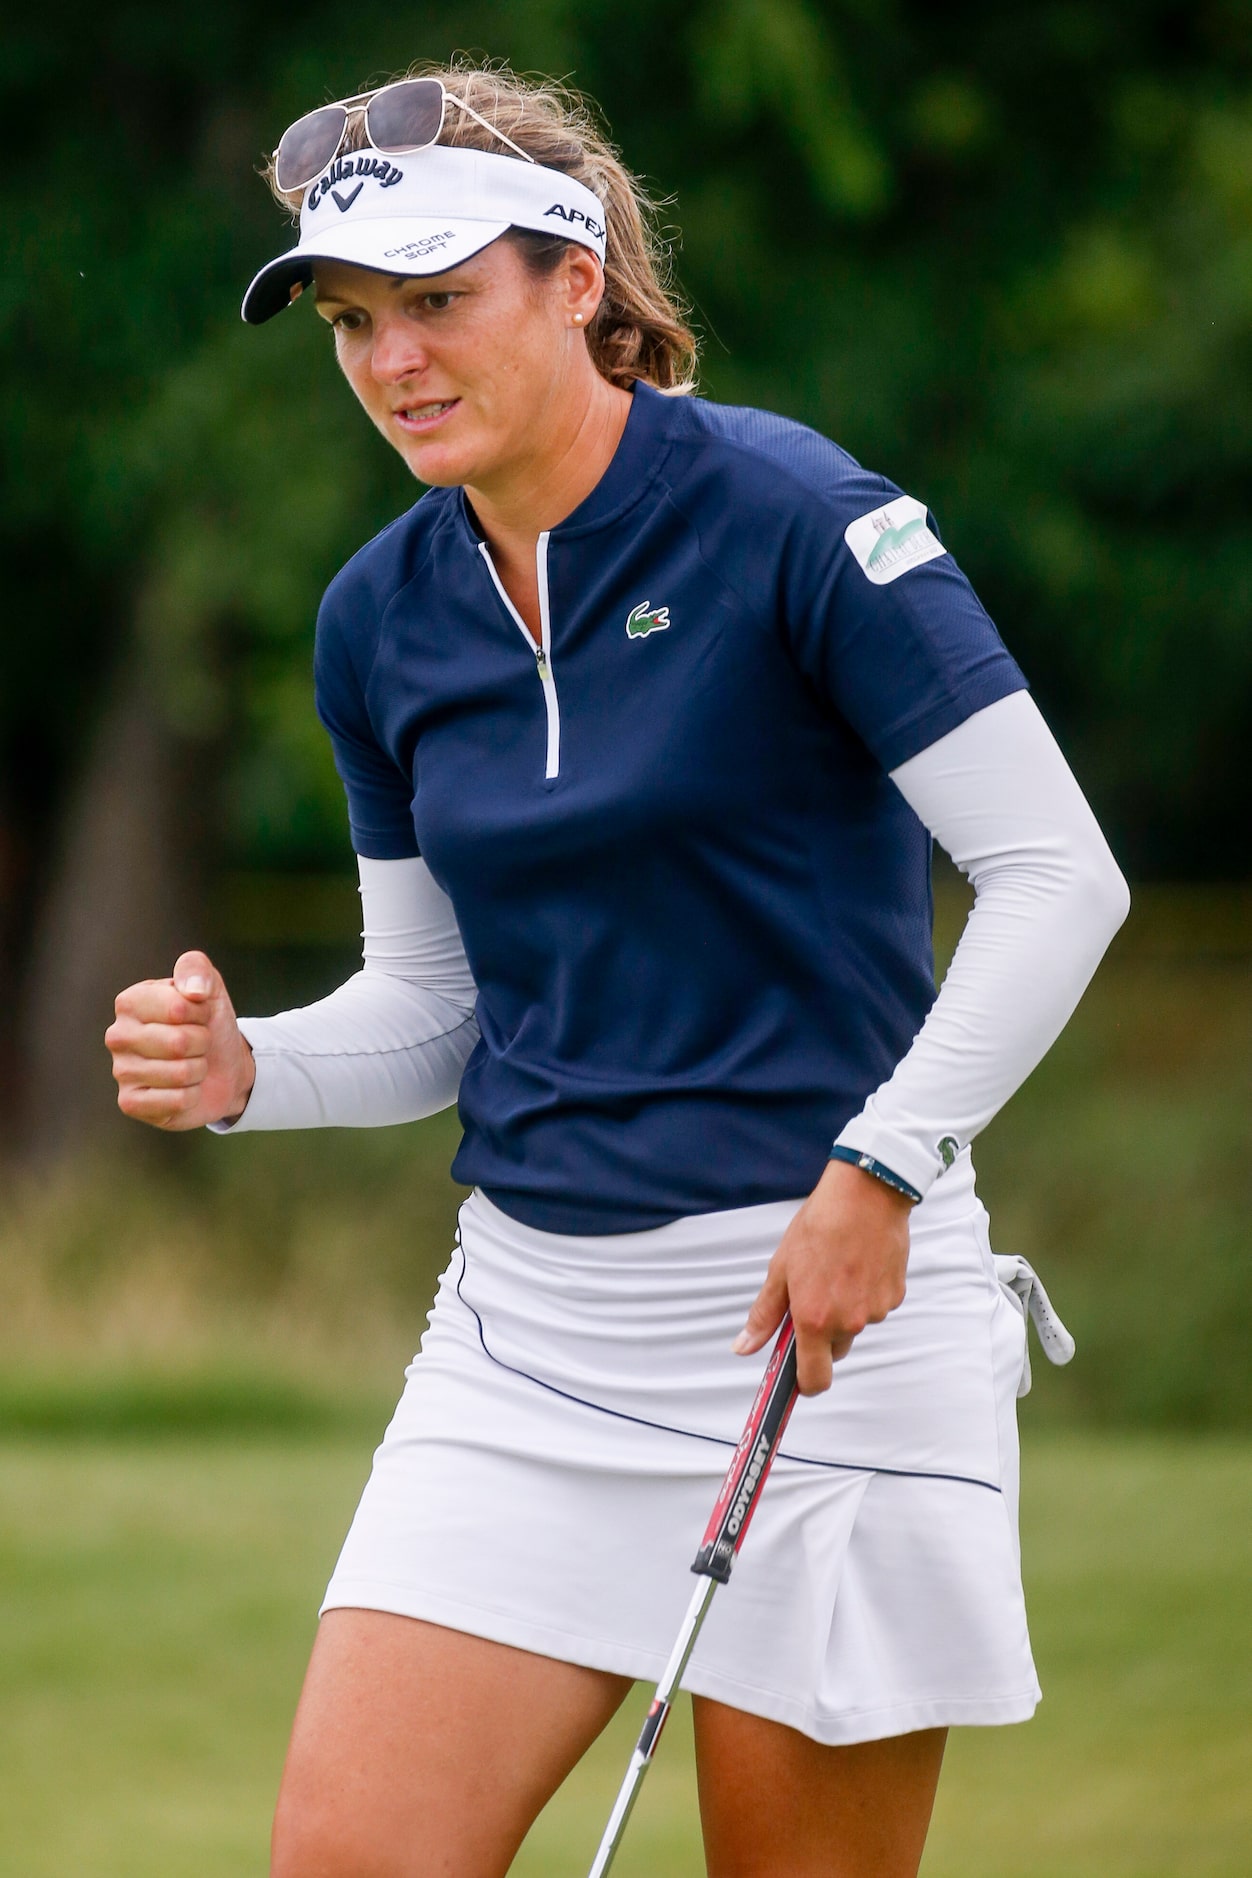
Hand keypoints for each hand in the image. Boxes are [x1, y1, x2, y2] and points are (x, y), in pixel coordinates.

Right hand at [105, 950, 254, 1130]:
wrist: (223, 1067)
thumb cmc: (209, 1024)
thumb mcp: (210, 988)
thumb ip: (196, 968)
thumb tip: (193, 992)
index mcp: (130, 1001)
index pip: (178, 1008)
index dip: (201, 1013)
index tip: (199, 1016)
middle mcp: (117, 1035)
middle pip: (179, 1043)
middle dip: (202, 1044)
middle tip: (197, 1044)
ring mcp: (121, 1071)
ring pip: (181, 1073)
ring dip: (199, 1070)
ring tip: (192, 1065)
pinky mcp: (130, 1103)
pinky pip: (176, 1101)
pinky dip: (192, 1096)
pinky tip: (184, 1089)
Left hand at [733, 1158, 913, 1394]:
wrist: (865, 1195)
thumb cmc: (819, 1227)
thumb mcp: (781, 1269)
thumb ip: (765, 1315)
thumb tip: (743, 1347)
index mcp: (815, 1320)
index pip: (814, 1379)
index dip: (805, 1384)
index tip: (797, 1378)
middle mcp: (849, 1322)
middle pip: (835, 1351)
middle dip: (823, 1335)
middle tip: (813, 1297)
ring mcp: (875, 1311)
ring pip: (855, 1326)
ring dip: (845, 1310)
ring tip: (836, 1270)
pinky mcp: (895, 1296)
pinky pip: (875, 1307)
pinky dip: (865, 1295)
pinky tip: (857, 1265)